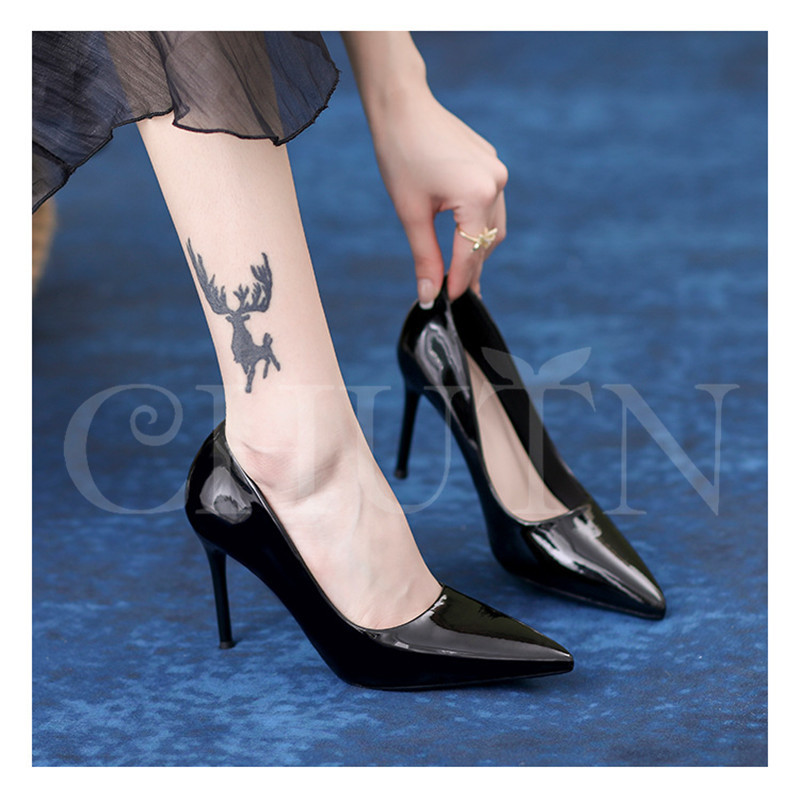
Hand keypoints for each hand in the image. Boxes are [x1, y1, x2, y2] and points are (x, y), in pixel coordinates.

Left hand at [370, 90, 507, 305]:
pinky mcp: (492, 164)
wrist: (403, 106)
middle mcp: (496, 183)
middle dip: (469, 268)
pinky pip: (491, 205)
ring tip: (458, 271)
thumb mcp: (410, 213)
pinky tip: (462, 237)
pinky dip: (477, 225)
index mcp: (477, 194)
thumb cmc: (401, 155)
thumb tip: (428, 295)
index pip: (470, 252)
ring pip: (493, 226)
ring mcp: (497, 171)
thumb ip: (425, 258)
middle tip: (451, 292)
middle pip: (486, 242)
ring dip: (476, 248)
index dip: (458, 281)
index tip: (447, 302)